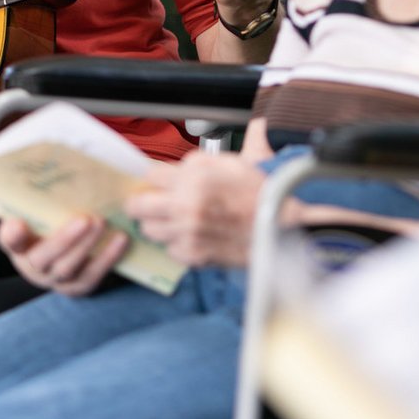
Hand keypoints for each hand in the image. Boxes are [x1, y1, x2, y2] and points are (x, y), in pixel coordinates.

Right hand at [0, 215, 128, 296]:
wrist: (60, 254)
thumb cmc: (47, 228)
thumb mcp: (36, 216)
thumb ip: (35, 205)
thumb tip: (39, 192)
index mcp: (18, 246)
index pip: (9, 241)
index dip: (12, 235)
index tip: (18, 223)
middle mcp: (32, 268)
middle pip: (44, 257)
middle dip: (66, 239)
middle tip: (86, 219)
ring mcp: (55, 281)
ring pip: (69, 268)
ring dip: (88, 246)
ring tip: (103, 224)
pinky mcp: (77, 287)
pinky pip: (92, 276)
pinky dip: (108, 258)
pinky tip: (121, 240)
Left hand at [124, 150, 267, 267]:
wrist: (281, 226)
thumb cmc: (258, 193)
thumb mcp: (228, 161)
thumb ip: (193, 162)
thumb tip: (170, 170)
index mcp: (194, 179)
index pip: (149, 176)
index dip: (156, 178)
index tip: (160, 182)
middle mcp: (186, 207)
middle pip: (137, 206)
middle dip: (143, 201)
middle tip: (153, 201)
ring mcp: (187, 235)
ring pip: (148, 230)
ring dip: (158, 223)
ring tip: (177, 218)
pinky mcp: (193, 256)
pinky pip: (168, 249)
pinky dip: (176, 243)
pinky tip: (193, 235)